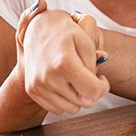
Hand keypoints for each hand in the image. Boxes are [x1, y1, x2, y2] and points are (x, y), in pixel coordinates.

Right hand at [16, 0, 109, 115]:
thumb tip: (95, 92)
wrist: (38, 27)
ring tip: (75, 78)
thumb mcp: (86, 41)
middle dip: (91, 91)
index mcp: (64, 63)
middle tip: (87, 75)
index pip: (93, 91)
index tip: (101, 78)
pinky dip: (64, 99)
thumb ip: (94, 67)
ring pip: (71, 109)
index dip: (103, 87)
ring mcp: (38, 85)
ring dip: (78, 97)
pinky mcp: (32, 90)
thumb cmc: (66, 33)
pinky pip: (57, 109)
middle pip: (83, 103)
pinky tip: (64, 82)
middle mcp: (48, 77)